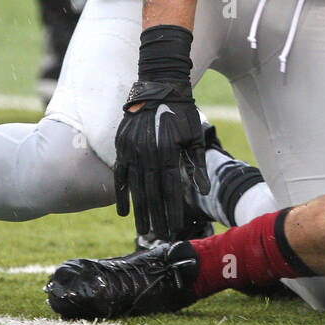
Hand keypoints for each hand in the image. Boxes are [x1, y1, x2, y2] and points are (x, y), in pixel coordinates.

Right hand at [113, 79, 209, 239]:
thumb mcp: (194, 137)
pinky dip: (122, 194)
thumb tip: (204, 191)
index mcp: (168, 152)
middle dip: (157, 217)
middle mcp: (148, 153)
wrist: (158, 87)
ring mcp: (132, 150)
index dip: (172, 211)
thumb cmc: (182, 113)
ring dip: (140, 211)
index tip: (174, 229)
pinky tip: (124, 212)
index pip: (170, 189)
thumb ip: (197, 165)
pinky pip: (120, 175)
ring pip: (136, 188)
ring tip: (144, 231)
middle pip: (152, 193)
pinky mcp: (121, 146)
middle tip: (160, 237)